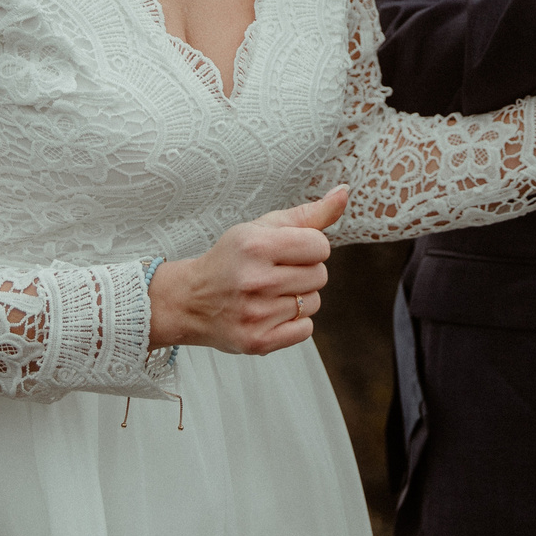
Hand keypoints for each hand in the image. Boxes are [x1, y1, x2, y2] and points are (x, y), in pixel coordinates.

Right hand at [147, 187, 346, 354]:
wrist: (191, 300)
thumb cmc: (231, 259)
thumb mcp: (262, 228)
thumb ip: (308, 213)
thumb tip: (344, 193)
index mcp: (256, 246)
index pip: (320, 246)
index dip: (309, 247)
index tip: (289, 251)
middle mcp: (255, 280)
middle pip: (320, 275)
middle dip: (304, 272)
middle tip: (275, 273)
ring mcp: (256, 314)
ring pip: (314, 303)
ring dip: (299, 297)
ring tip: (270, 293)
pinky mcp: (257, 342)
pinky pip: (306, 330)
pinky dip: (294, 322)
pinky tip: (270, 312)